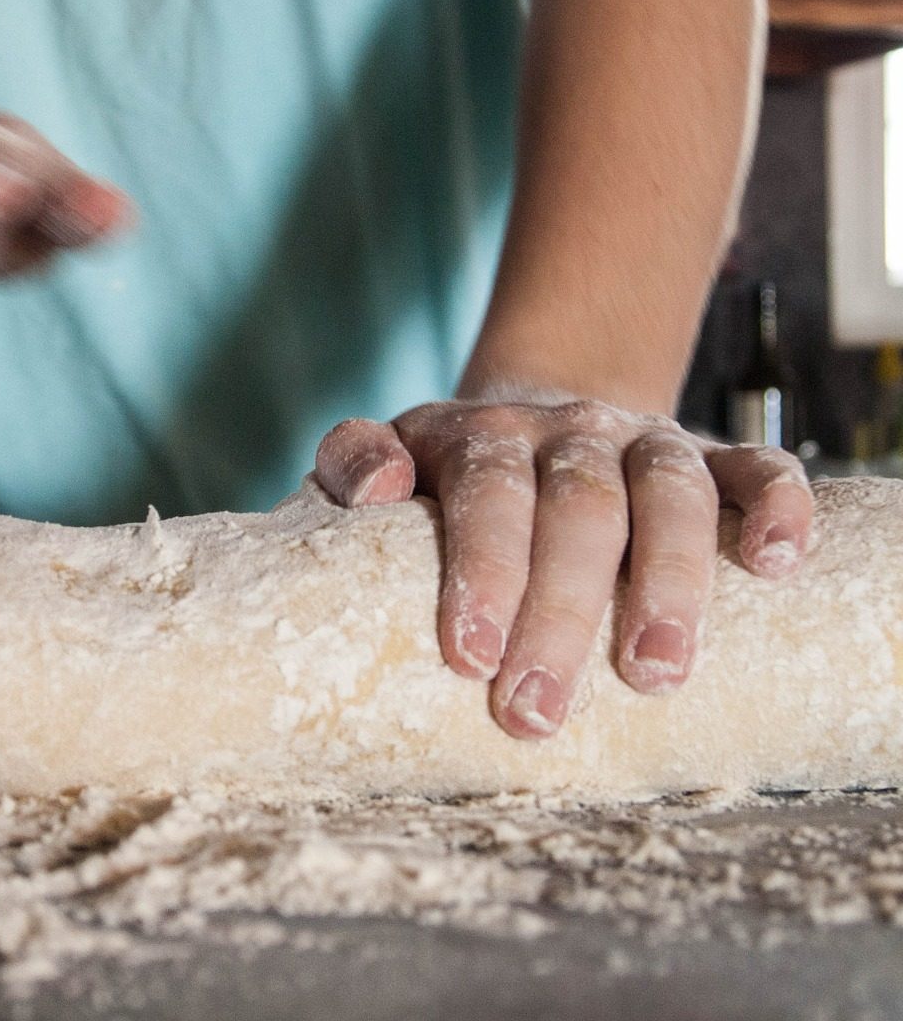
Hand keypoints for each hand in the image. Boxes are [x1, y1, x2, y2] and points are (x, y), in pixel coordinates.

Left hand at [315, 394, 814, 740]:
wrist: (536, 420)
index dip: (483, 569)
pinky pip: (758, 466)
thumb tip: (376, 490)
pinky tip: (776, 564)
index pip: (487, 491)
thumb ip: (355, 461)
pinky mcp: (710, 457)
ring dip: (668, 578)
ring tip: (654, 674)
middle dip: (561, 610)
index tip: (470, 657)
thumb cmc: (453, 472)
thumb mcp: (390, 454)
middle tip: (536, 711)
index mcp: (483, 437)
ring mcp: (643, 441)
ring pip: (668, 492)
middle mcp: (568, 432)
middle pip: (578, 507)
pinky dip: (776, 506)